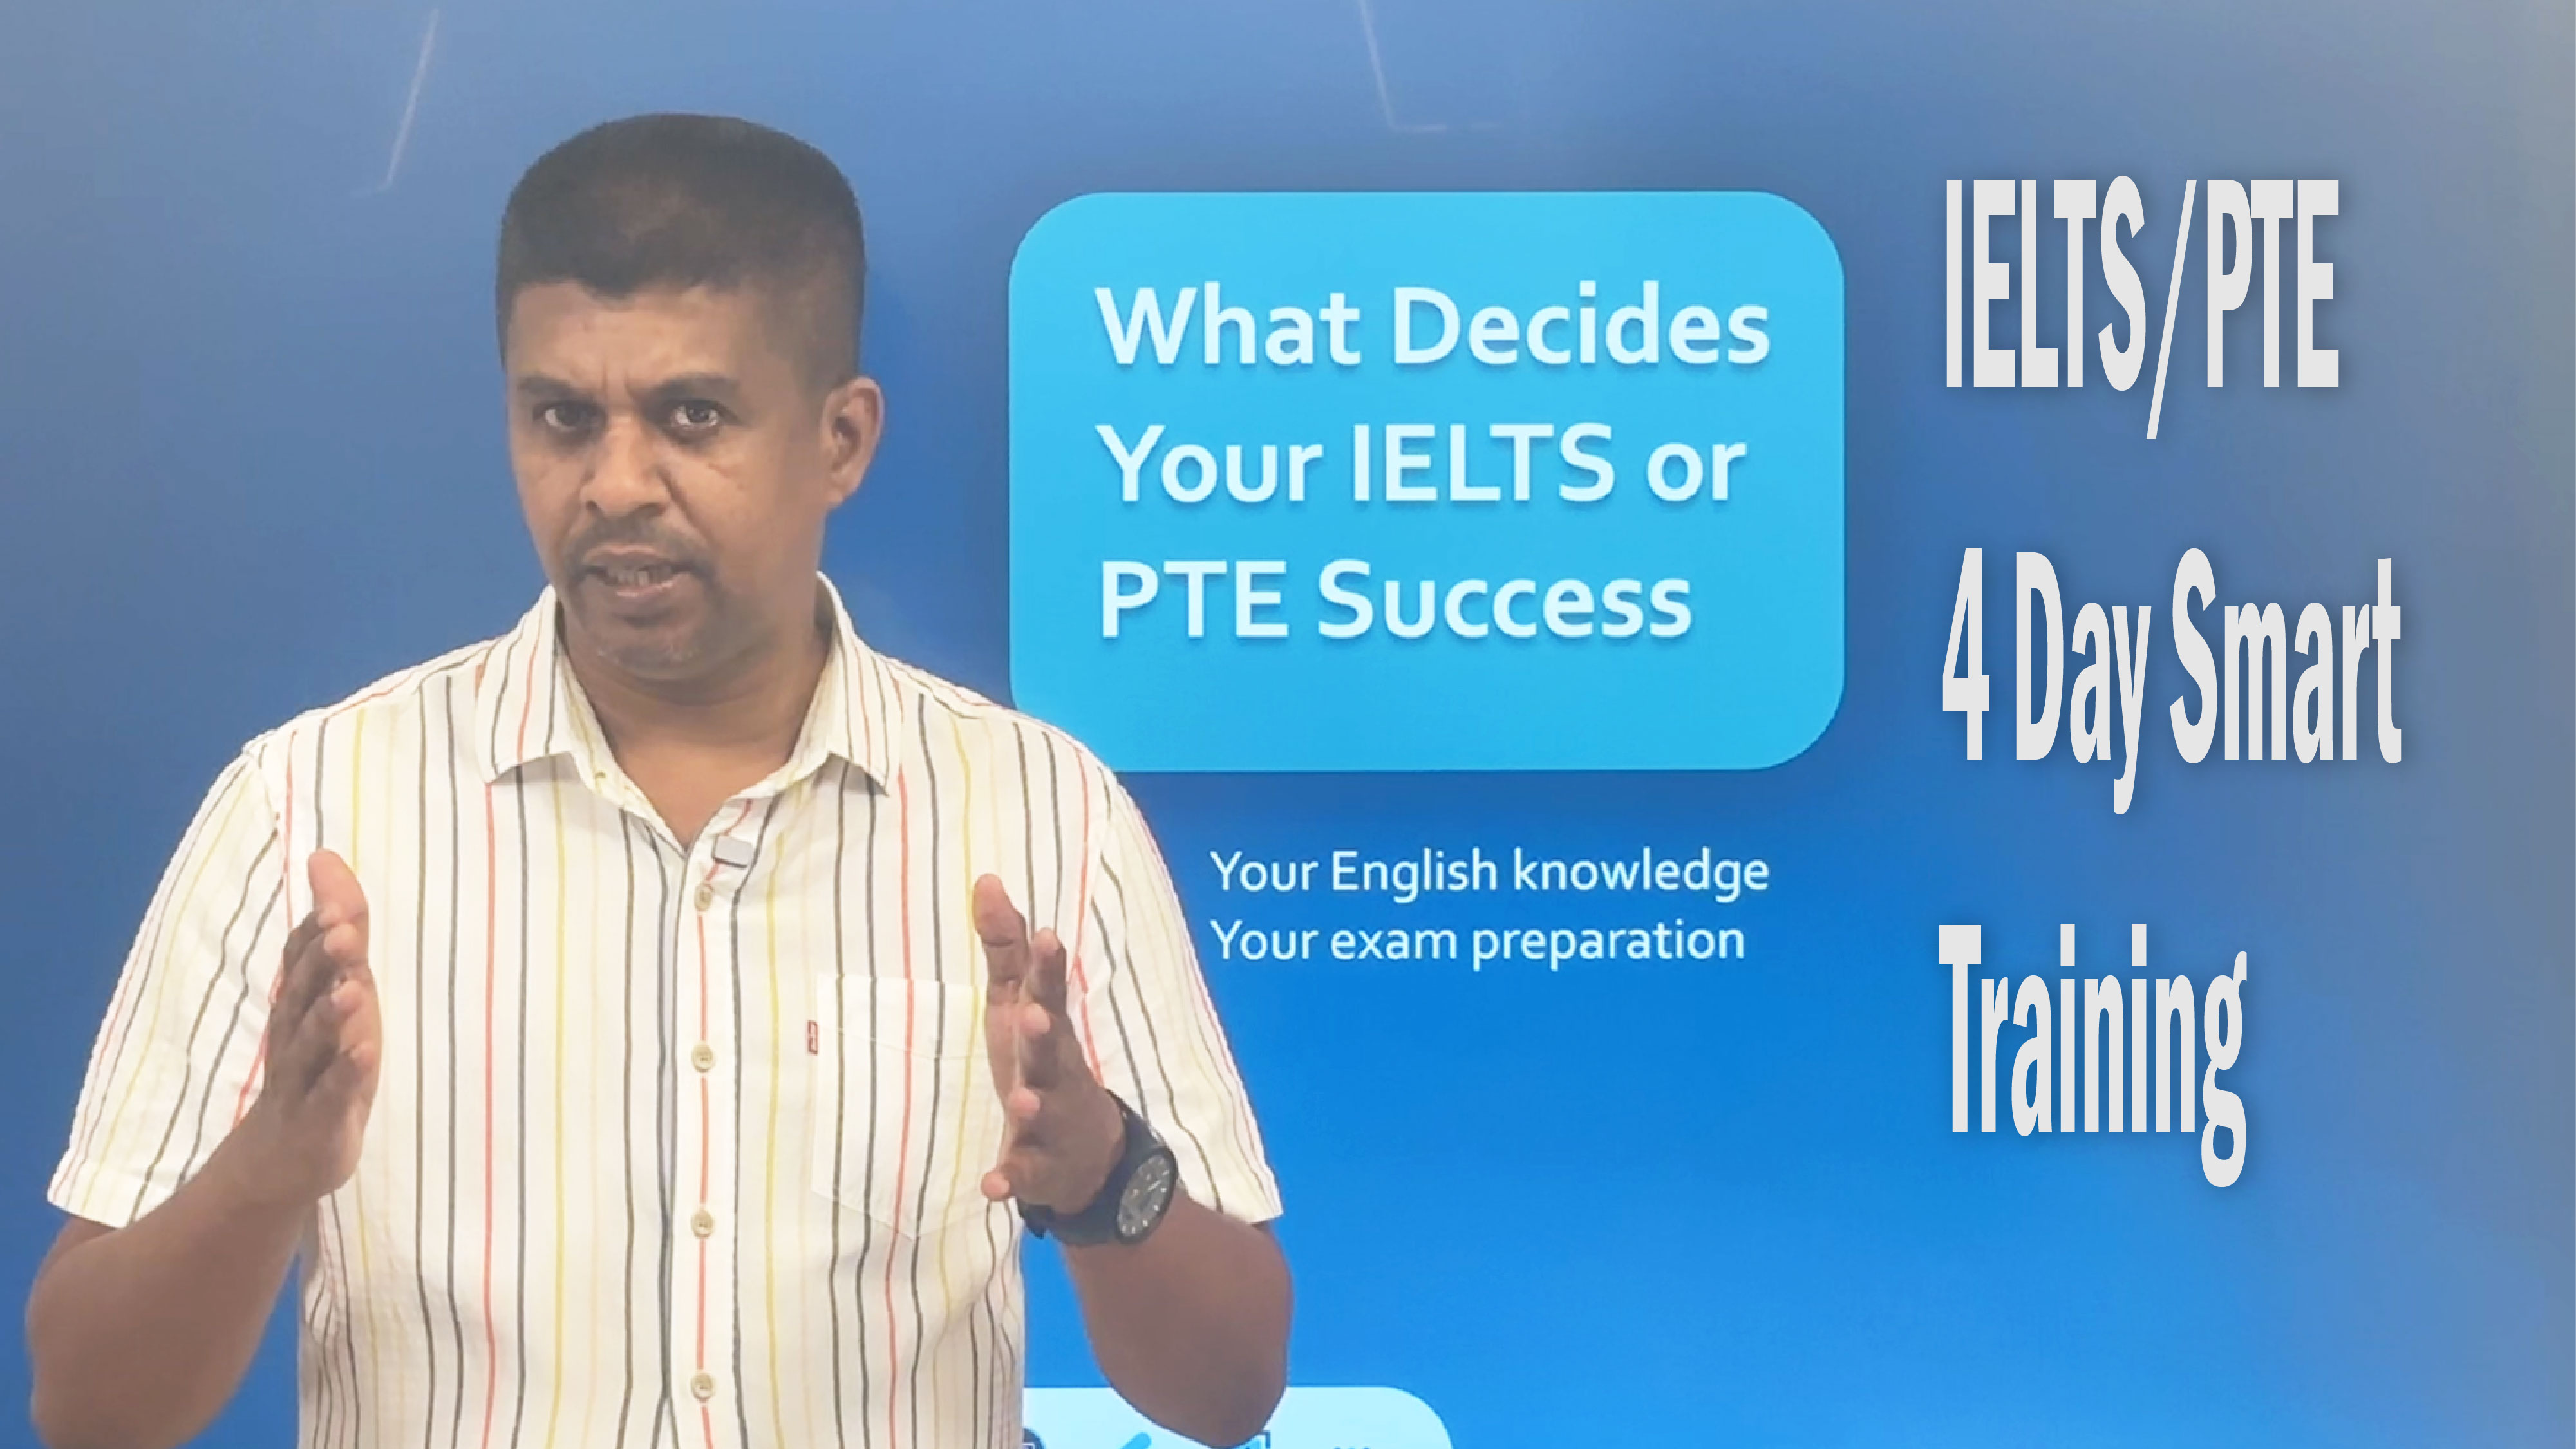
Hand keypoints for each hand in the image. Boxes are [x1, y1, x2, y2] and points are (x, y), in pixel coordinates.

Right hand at [235, 851, 380, 1207]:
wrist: (283, 1159)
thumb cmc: (322, 1062)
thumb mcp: (338, 990)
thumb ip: (341, 928)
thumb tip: (328, 856)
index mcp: (300, 1002)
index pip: (301, 958)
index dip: (317, 928)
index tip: (333, 896)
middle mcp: (296, 1035)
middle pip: (304, 994)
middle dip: (321, 962)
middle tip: (342, 931)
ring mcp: (305, 1079)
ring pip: (313, 1044)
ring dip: (332, 1016)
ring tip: (353, 990)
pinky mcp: (322, 1120)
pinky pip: (332, 1095)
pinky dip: (347, 1075)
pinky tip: (364, 1054)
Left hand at [972, 875, 1121, 1212]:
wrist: (1085, 1155)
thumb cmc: (1041, 1062)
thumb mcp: (1020, 1004)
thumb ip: (1006, 949)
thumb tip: (986, 879)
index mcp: (1050, 1031)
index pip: (1051, 994)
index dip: (1048, 968)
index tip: (1048, 937)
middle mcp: (1057, 1073)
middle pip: (1053, 1051)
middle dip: (1046, 1035)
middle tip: (1034, 1016)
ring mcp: (1053, 1122)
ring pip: (1045, 1112)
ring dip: (1034, 1105)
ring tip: (1020, 1099)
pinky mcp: (1040, 1167)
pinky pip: (1026, 1174)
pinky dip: (1012, 1179)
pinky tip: (993, 1185)